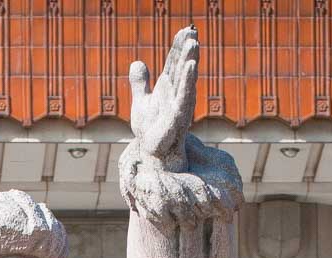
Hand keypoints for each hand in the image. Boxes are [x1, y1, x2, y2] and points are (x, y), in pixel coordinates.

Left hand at [129, 25, 198, 169]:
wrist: (153, 154)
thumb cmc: (151, 130)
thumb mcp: (141, 102)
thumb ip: (140, 83)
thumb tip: (136, 62)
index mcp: (168, 88)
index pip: (174, 62)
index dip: (179, 46)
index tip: (186, 29)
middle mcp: (176, 94)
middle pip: (182, 67)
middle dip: (187, 50)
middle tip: (193, 30)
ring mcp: (179, 106)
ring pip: (186, 80)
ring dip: (190, 61)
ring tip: (194, 44)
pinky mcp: (178, 118)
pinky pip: (184, 97)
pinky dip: (187, 82)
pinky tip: (191, 67)